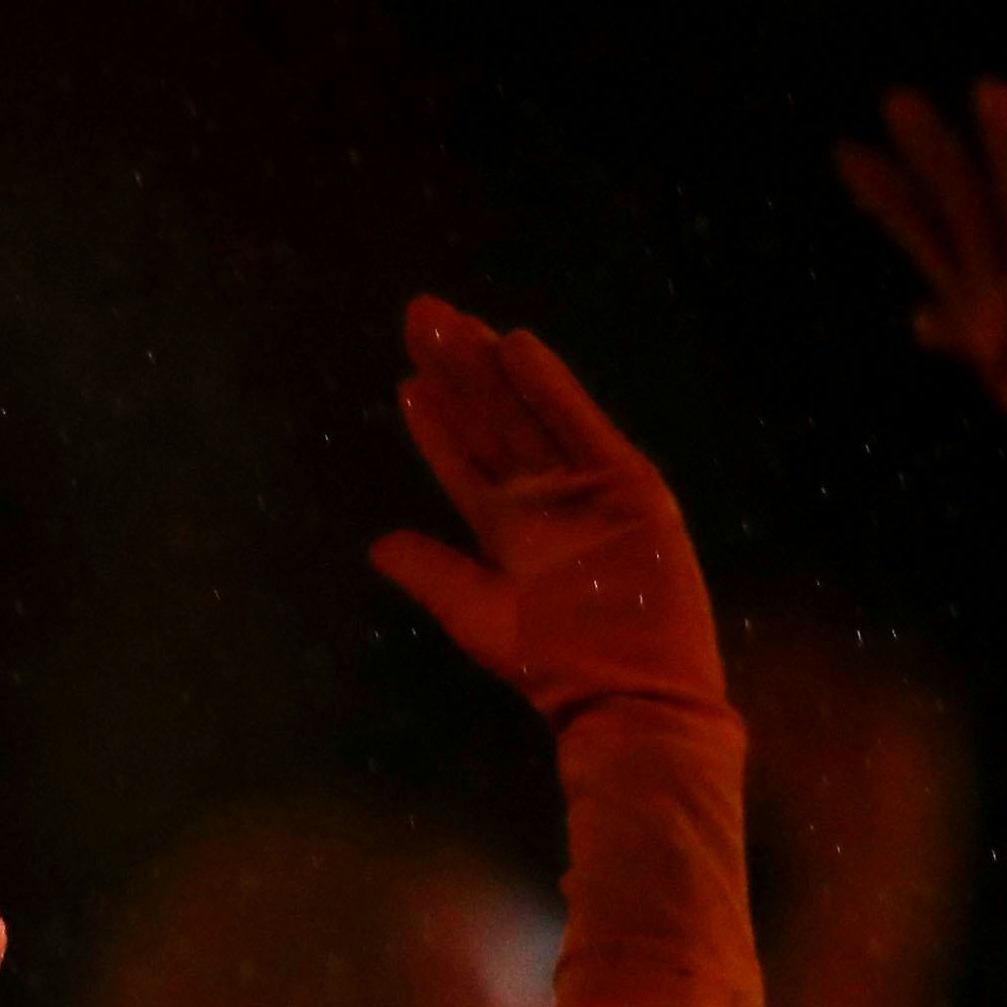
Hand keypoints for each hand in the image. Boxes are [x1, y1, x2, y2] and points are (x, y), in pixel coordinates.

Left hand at [366, 297, 719, 709]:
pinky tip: (516, 347)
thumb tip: (378, 546)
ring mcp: (589, 489)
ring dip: (491, 366)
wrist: (627, 693)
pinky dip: (550, 386)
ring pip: (529, 413)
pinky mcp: (628, 487)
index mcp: (512, 532)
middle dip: (456, 371)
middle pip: (493, 421)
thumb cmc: (555, 667)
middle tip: (420, 314)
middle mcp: (547, 501)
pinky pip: (581, 426)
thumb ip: (432, 573)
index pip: (465, 462)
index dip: (436, 422)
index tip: (405, 380)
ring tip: (453, 320)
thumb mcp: (477, 614)